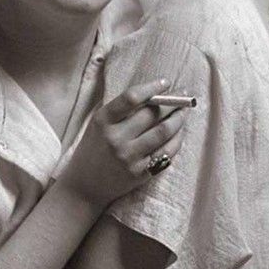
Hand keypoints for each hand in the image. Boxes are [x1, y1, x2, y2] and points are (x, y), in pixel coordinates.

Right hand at [64, 84, 195, 206]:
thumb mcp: (97, 124)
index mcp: (103, 121)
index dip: (152, 88)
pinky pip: (165, 153)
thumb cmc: (93, 149)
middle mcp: (116, 138)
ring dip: (178, 119)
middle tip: (185, 95)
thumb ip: (119, 109)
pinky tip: (179, 133)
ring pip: (163, 133)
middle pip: (152, 114)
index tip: (166, 82)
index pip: (131, 98)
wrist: (83, 186)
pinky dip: (176, 140)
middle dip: (172, 102)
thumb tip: (152, 93)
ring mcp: (128, 157)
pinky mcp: (139, 174)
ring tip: (184, 112)